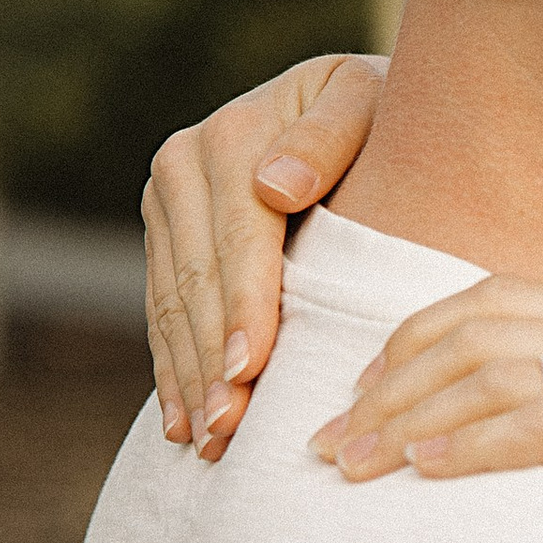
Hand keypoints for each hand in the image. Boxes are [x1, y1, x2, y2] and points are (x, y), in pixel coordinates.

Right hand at [144, 51, 382, 453]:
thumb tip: (277, 185)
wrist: (355, 100)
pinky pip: (160, 310)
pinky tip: (182, 422)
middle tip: (227, 431)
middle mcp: (183, 163)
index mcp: (231, 134)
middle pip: (196, 281)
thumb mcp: (368, 104)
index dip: (243, 308)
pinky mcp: (163, 234)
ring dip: (187, 378)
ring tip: (207, 443)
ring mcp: (165, 201)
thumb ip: (328, 136)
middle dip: (210, 360)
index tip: (249, 370)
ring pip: (170, 305)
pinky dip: (172, 368)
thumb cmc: (382, 113)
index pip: (239, 240)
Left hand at [314, 276, 542, 542]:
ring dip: (406, 418)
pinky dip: (474, 444)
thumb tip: (528, 458)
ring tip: (348, 466)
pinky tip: (424, 473)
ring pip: (496, 370)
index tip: (351, 403)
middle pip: (474, 328)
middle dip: (384, 382)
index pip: (490, 303)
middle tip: (322, 442)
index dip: (405, 347)